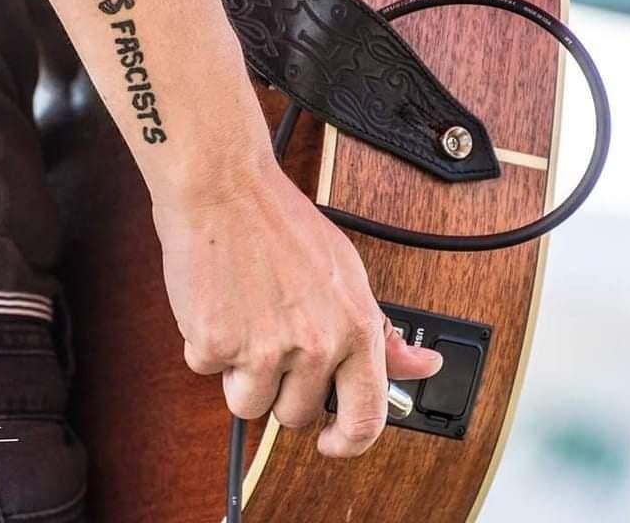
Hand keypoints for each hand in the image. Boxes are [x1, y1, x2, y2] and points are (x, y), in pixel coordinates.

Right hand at [152, 157, 443, 457]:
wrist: (224, 188)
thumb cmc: (281, 222)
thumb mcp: (347, 272)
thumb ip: (381, 329)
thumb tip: (422, 366)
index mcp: (354, 325)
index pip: (366, 417)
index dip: (348, 441)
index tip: (332, 441)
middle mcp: (313, 342)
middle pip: (295, 415)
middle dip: (280, 386)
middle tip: (273, 336)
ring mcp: (262, 347)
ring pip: (248, 404)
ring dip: (240, 372)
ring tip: (245, 317)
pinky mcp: (216, 343)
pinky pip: (207, 370)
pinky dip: (207, 344)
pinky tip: (220, 303)